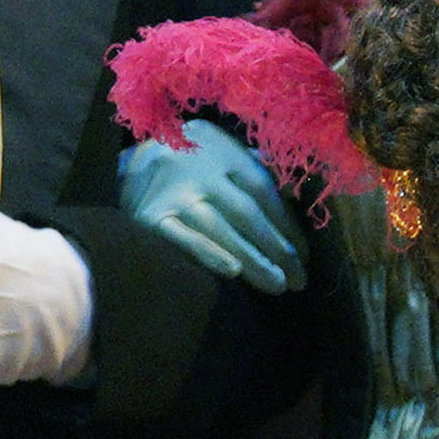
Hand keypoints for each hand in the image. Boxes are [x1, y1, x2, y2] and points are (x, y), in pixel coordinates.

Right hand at [118, 116, 305, 294]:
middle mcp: (200, 171)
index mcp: (224, 153)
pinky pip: (183, 240)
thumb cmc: (197, 164)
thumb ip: (259, 172)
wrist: (135, 163)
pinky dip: (208, 254)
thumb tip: (295, 199)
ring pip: (220, 229)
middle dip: (277, 249)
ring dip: (252, 259)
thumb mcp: (226, 154)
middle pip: (247, 214)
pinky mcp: (151, 217)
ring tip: (276, 284)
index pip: (264, 193)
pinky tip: (232, 272)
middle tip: (298, 279)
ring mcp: (175, 195)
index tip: (304, 256)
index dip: (287, 226)